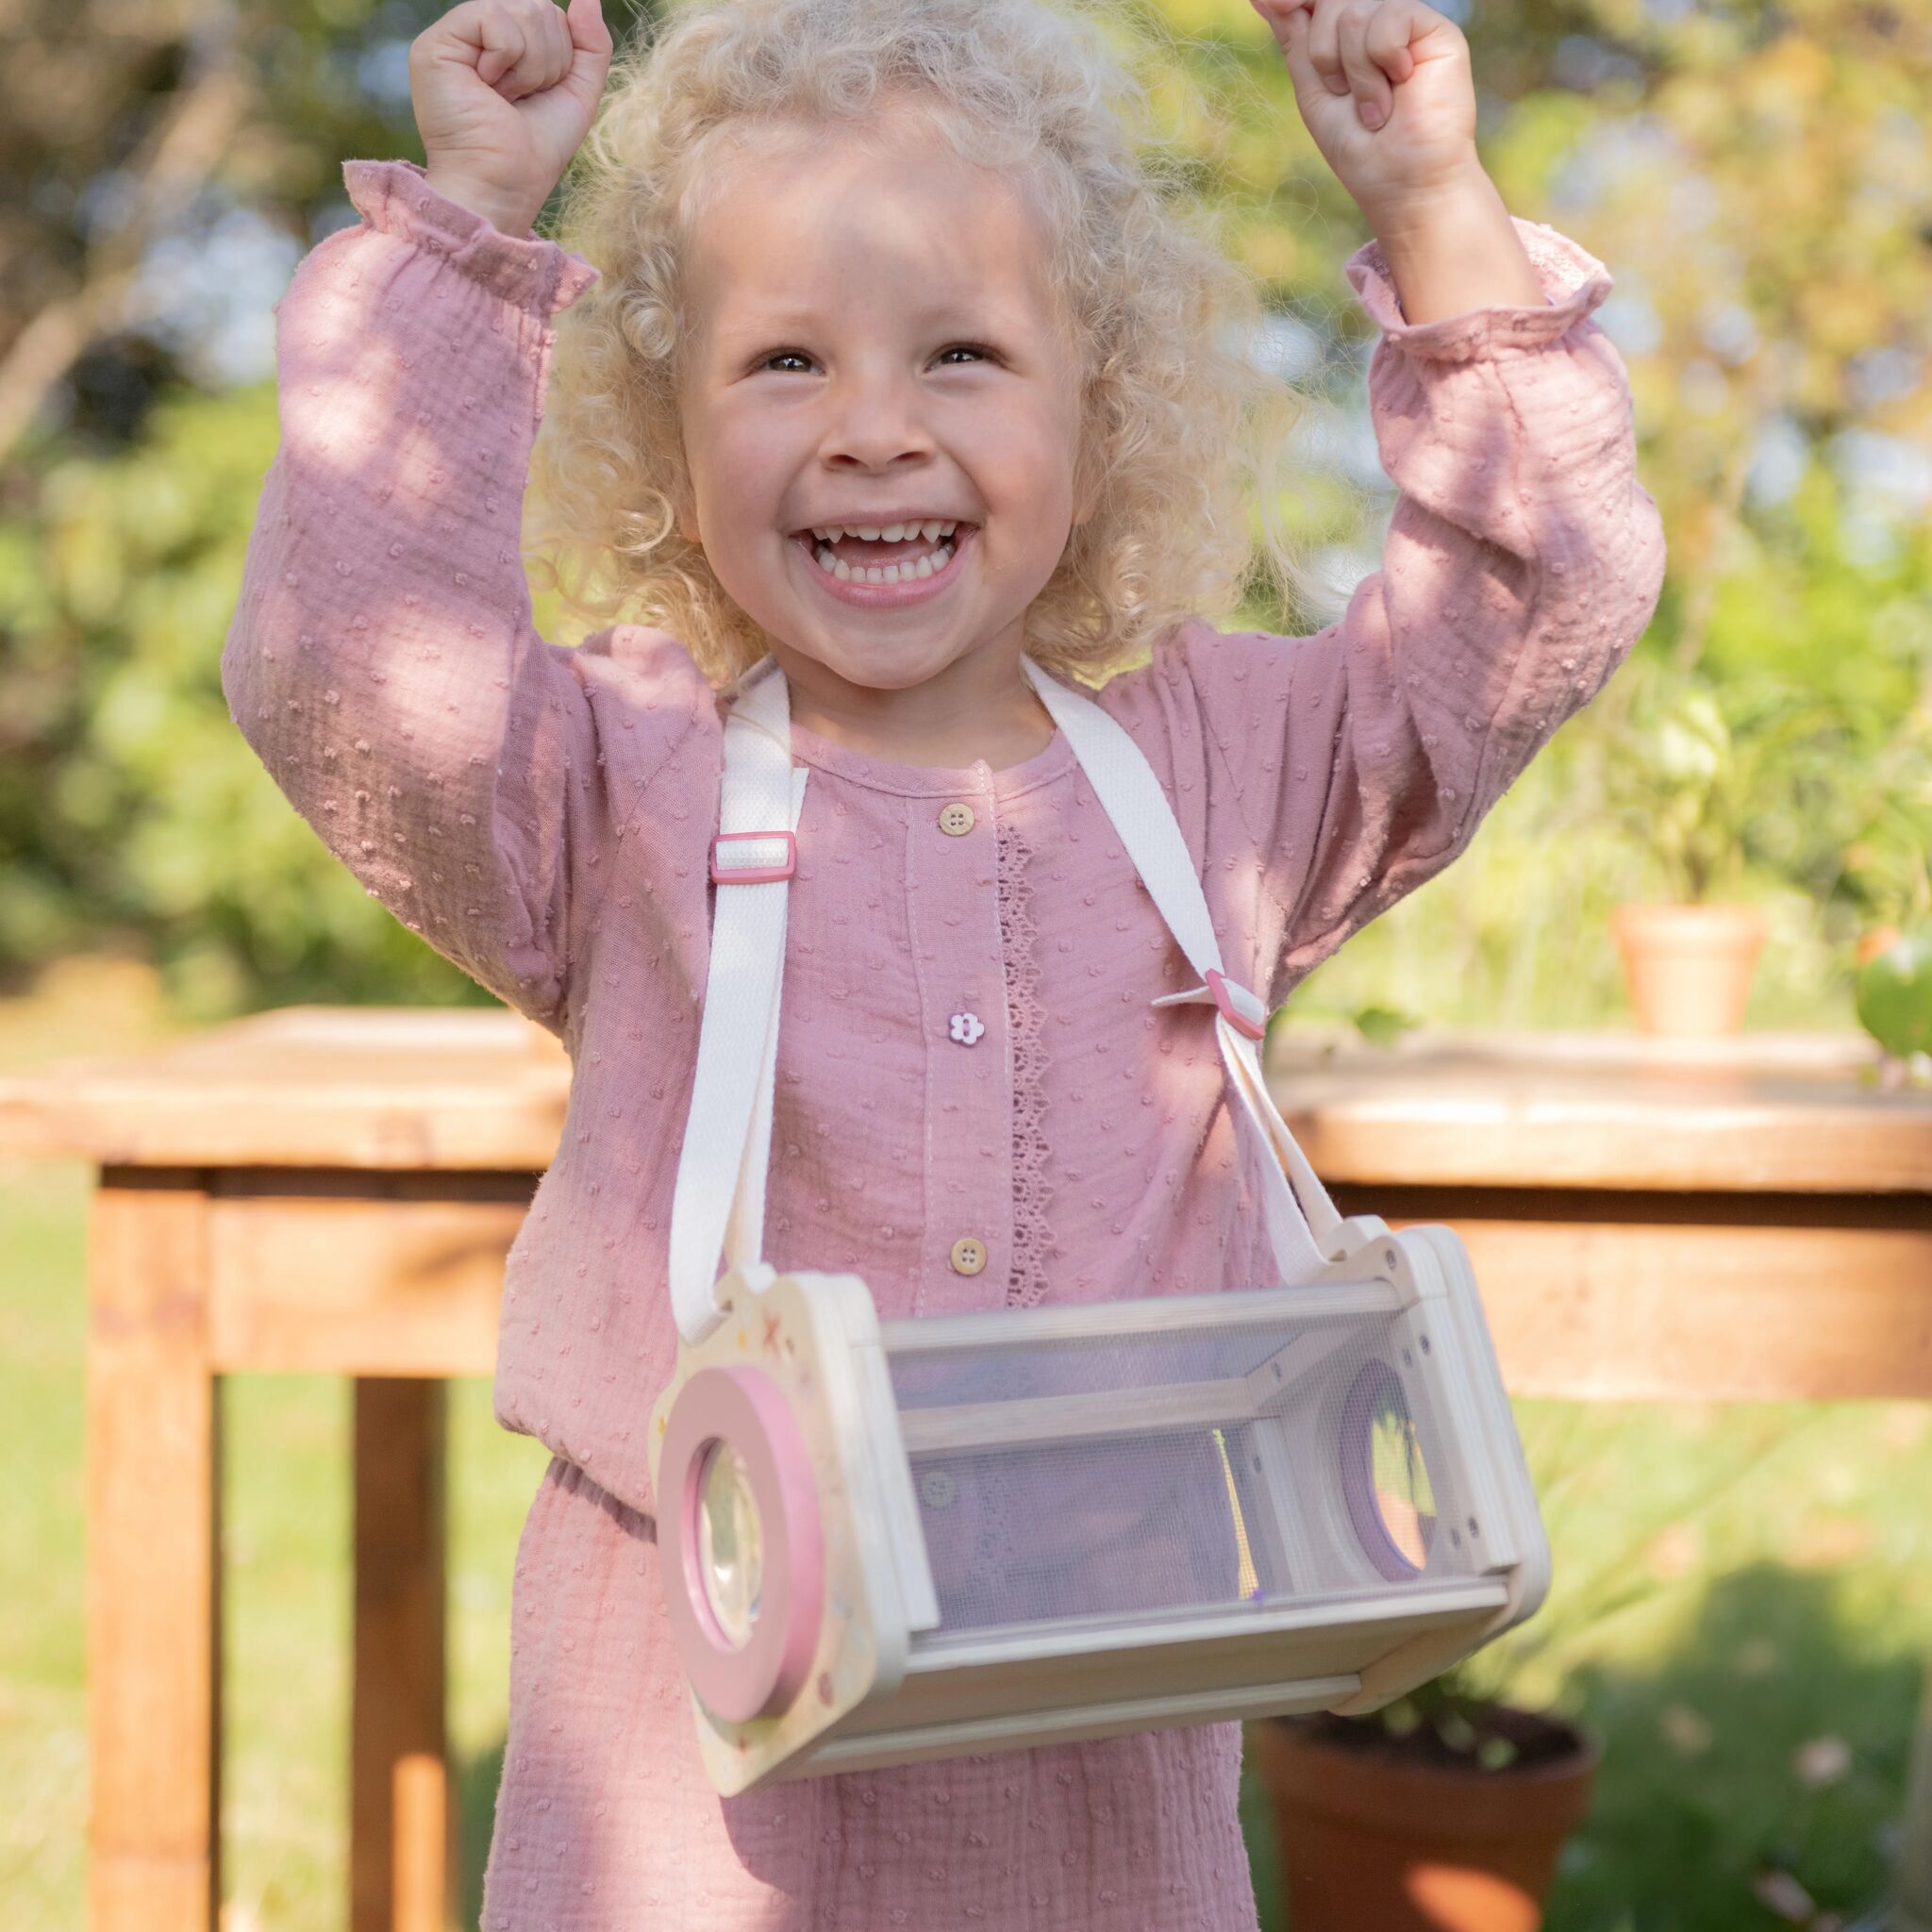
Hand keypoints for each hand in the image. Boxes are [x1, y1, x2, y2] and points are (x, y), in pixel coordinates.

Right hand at [410, 0, 612, 234]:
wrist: (503, 184)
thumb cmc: (536, 150)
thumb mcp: (577, 93)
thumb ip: (590, 45)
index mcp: (507, 45)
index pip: (551, 15)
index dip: (562, 57)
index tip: (538, 96)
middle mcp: (478, 36)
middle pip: (540, 7)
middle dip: (549, 61)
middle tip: (519, 99)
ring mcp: (456, 36)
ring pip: (523, 10)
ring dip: (530, 65)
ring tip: (504, 96)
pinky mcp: (436, 43)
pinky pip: (494, 16)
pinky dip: (506, 58)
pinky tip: (487, 86)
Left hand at [1249, 0, 1480, 224]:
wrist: (1404, 183)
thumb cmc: (1360, 148)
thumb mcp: (1313, 91)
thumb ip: (1295, 39)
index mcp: (1345, 36)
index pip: (1315, 1)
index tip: (1278, 3)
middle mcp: (1376, 22)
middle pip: (1330, 2)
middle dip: (1322, 54)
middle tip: (1342, 95)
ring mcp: (1405, 23)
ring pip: (1353, 12)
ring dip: (1354, 71)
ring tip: (1375, 109)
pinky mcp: (1434, 29)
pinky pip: (1389, 16)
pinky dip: (1382, 59)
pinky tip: (1400, 84)